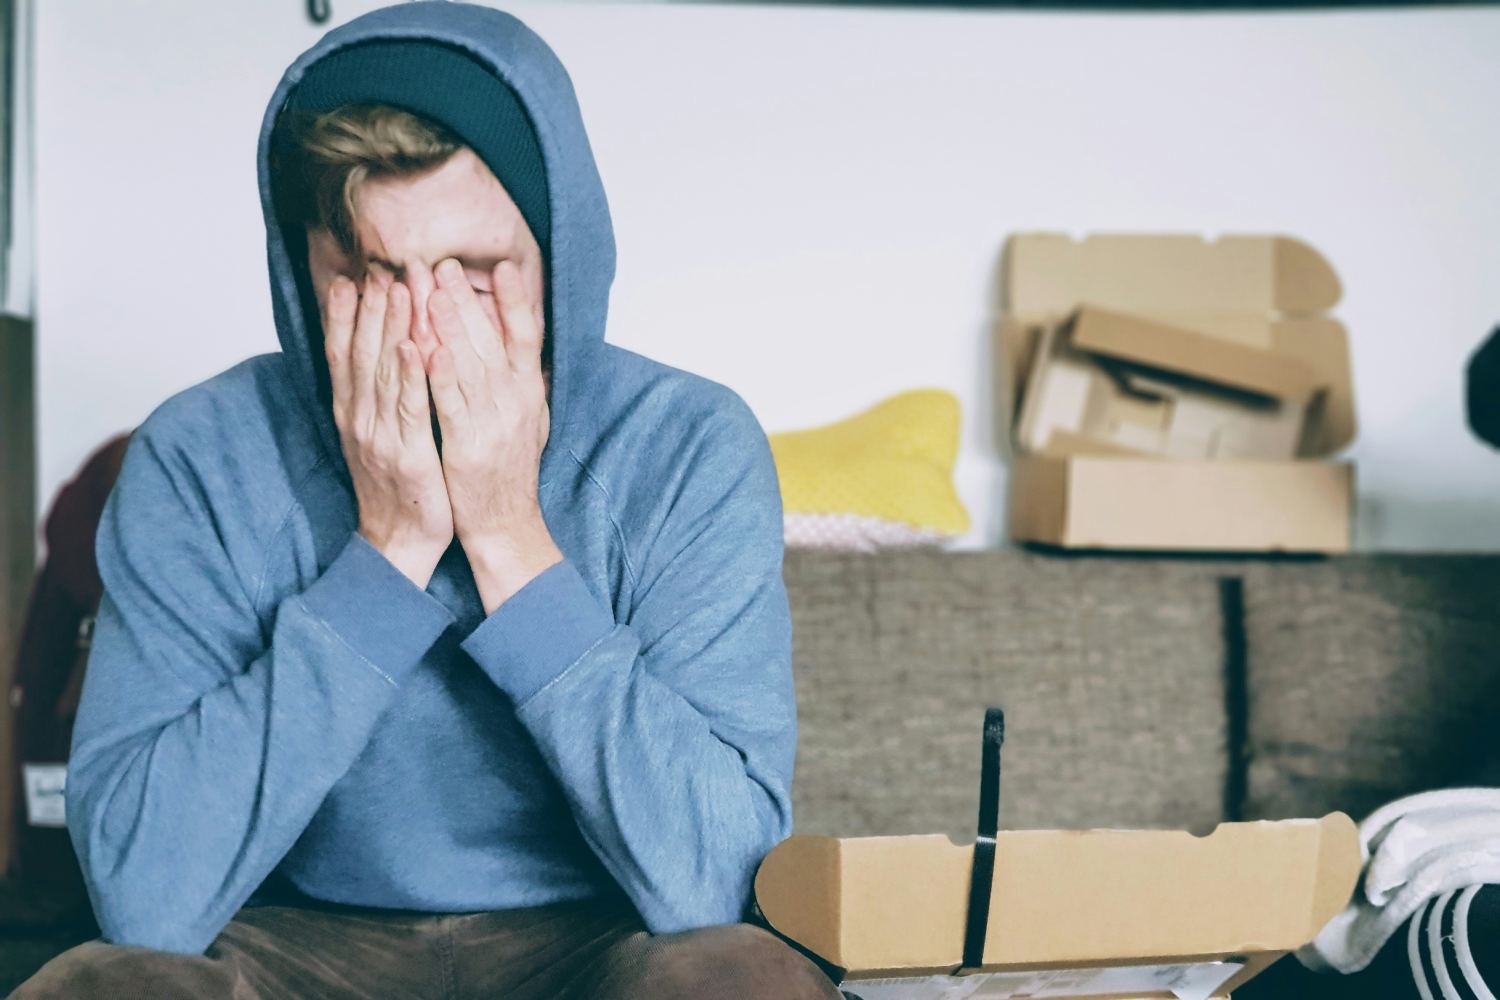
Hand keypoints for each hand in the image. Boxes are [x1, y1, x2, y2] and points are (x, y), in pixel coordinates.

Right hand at [324, 270, 452, 587]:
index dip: (346, 315)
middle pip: (361, 352)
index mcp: (352, 413)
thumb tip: (375, 355)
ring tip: (398, 287)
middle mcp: (359, 419)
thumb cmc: (396, 486)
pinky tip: (413, 346)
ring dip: (390, 327)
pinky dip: (409, 375)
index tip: (351, 276)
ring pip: (383, 371)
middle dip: (371, 307)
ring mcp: (380, 435)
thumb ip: (373, 396)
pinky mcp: (407, 454)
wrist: (399, 541)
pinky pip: (409, 408)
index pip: (343, 354)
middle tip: (380, 266)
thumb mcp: (376, 436)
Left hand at [426, 257, 560, 612]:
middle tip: (441, 263)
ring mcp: (494, 424)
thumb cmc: (508, 470)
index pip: (527, 336)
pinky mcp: (468, 446)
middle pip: (492, 340)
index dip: (516, 300)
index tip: (503, 266)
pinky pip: (451, 404)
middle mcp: (516, 402)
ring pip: (470, 365)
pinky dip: (440, 375)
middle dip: (465, 299)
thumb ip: (521, 380)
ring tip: (429, 289)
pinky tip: (425, 348)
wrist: (505, 525)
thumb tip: (518, 340)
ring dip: (449, 325)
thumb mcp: (528, 419)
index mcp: (529, 392)